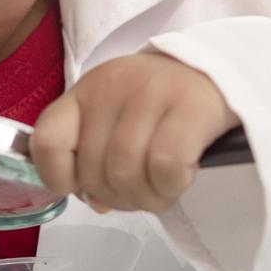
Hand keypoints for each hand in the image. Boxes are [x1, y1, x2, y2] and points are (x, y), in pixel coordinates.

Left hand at [31, 51, 239, 214]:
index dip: (57, 177)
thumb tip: (96, 202)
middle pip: (95, 170)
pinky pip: (165, 166)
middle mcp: (112, 88)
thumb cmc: (164, 103)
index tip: (81, 189)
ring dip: (146, 198)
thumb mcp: (119, 118)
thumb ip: (98, 156)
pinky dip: (170, 186)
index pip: (47, 140)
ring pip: (128, 172)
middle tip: (140, 195)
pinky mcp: (191, 106)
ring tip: (162, 191)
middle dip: (117, 199)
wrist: (223, 68)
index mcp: (86, 92)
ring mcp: (151, 93)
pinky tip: (181, 179)